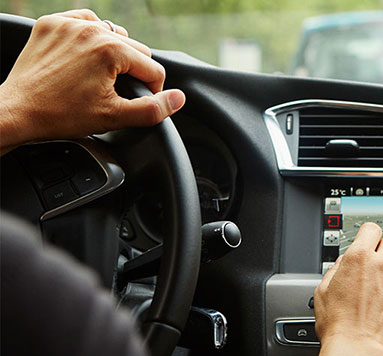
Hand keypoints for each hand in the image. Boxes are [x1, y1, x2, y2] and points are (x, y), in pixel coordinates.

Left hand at [0, 9, 185, 150]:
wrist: (17, 111)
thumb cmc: (61, 115)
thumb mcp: (114, 118)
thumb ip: (153, 109)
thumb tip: (178, 99)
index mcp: (110, 51)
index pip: (152, 68)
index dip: (152, 89)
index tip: (138, 102)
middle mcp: (91, 31)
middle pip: (135, 49)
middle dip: (133, 71)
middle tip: (117, 92)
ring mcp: (69, 24)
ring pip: (112, 33)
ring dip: (114, 52)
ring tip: (102, 76)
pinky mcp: (51, 24)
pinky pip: (84, 22)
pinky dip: (90, 36)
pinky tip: (86, 56)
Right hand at [279, 223, 382, 355]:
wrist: (357, 349)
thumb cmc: (339, 326)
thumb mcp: (323, 291)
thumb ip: (335, 271)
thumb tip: (343, 264)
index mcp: (358, 258)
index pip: (372, 229)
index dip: (369, 236)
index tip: (369, 243)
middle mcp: (382, 264)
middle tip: (379, 264)